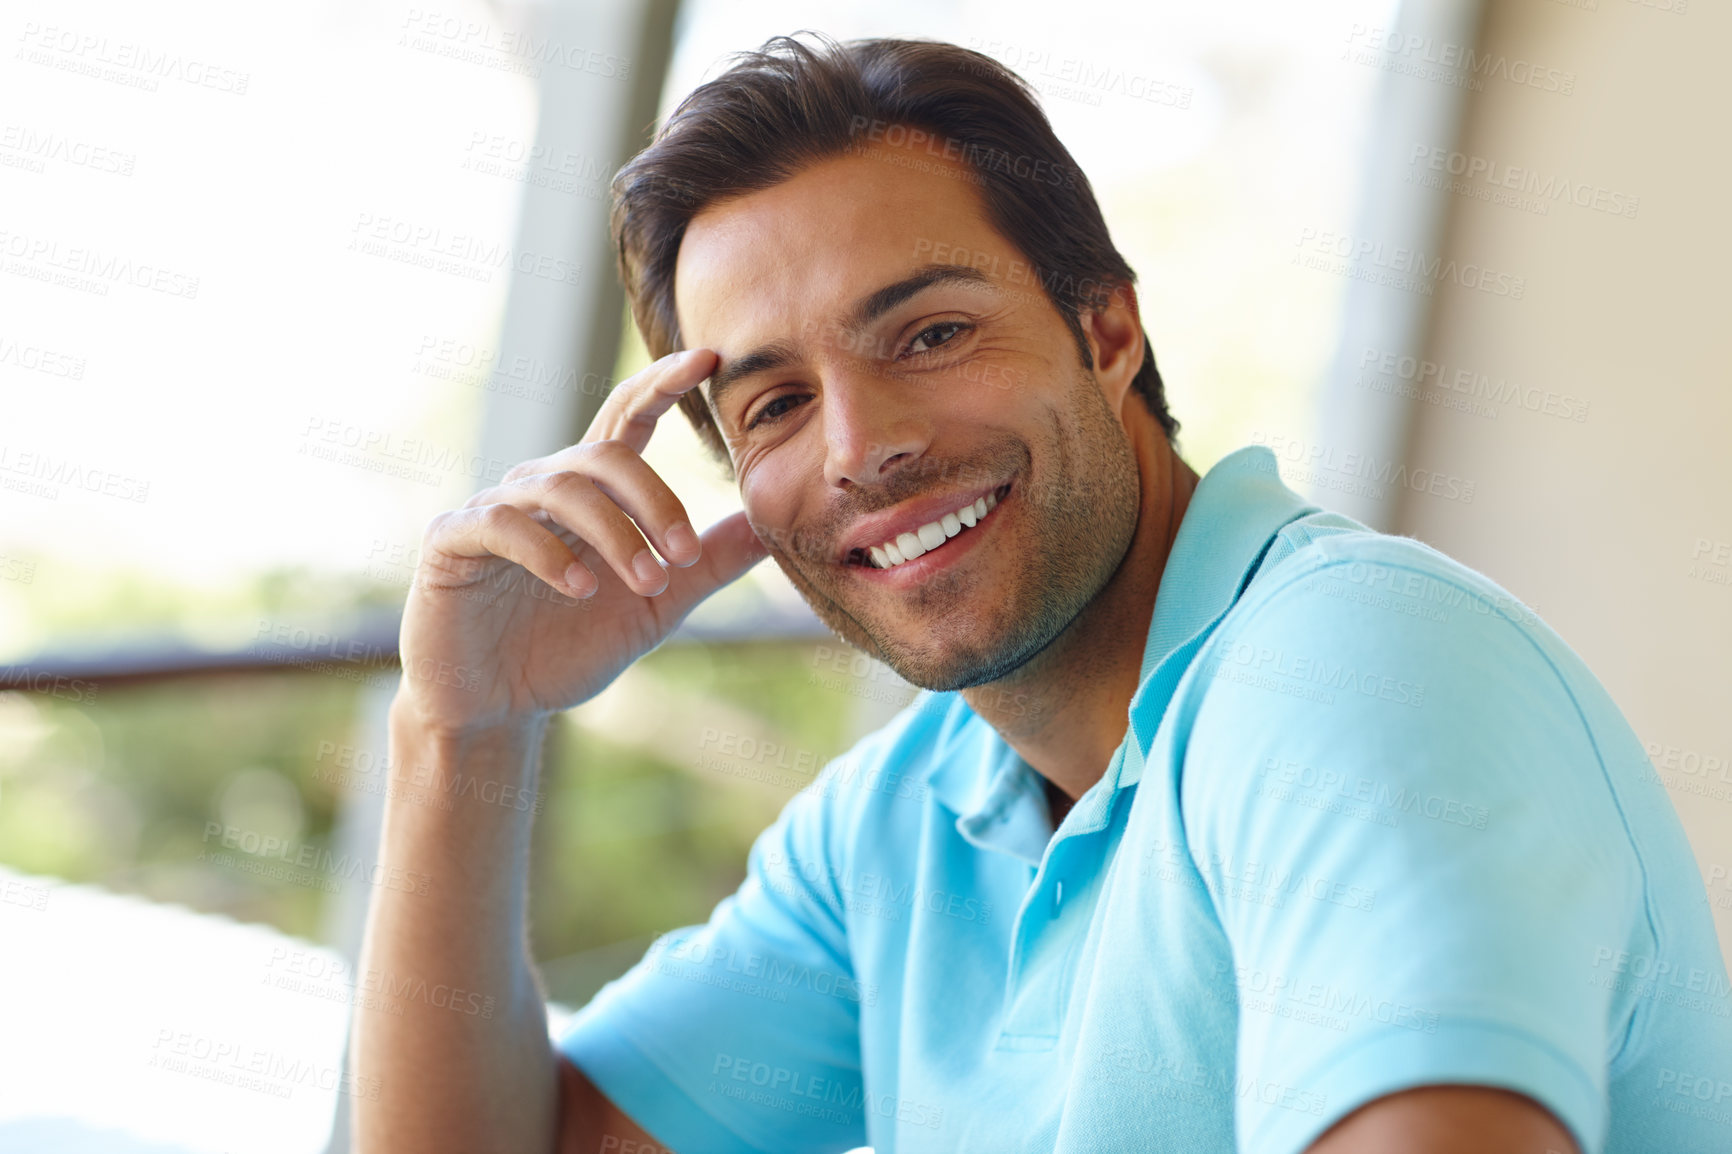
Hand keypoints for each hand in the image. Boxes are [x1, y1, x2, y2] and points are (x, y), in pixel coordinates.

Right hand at [395, 348, 764, 734]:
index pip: (628, 419)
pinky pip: (502, 524)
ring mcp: (492, 508)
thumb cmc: (569, 647)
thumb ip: (709, 562)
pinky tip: (582, 589)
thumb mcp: (657, 605)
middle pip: (603, 453)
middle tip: (685, 556)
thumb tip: (773, 524)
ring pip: (561, 487)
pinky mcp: (452, 542)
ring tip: (648, 583)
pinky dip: (549, 552)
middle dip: (655, 500)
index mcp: (589, 492)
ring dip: (615, 534)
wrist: (494, 707)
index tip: (711, 360)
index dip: (664, 384)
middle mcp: (539, 486)